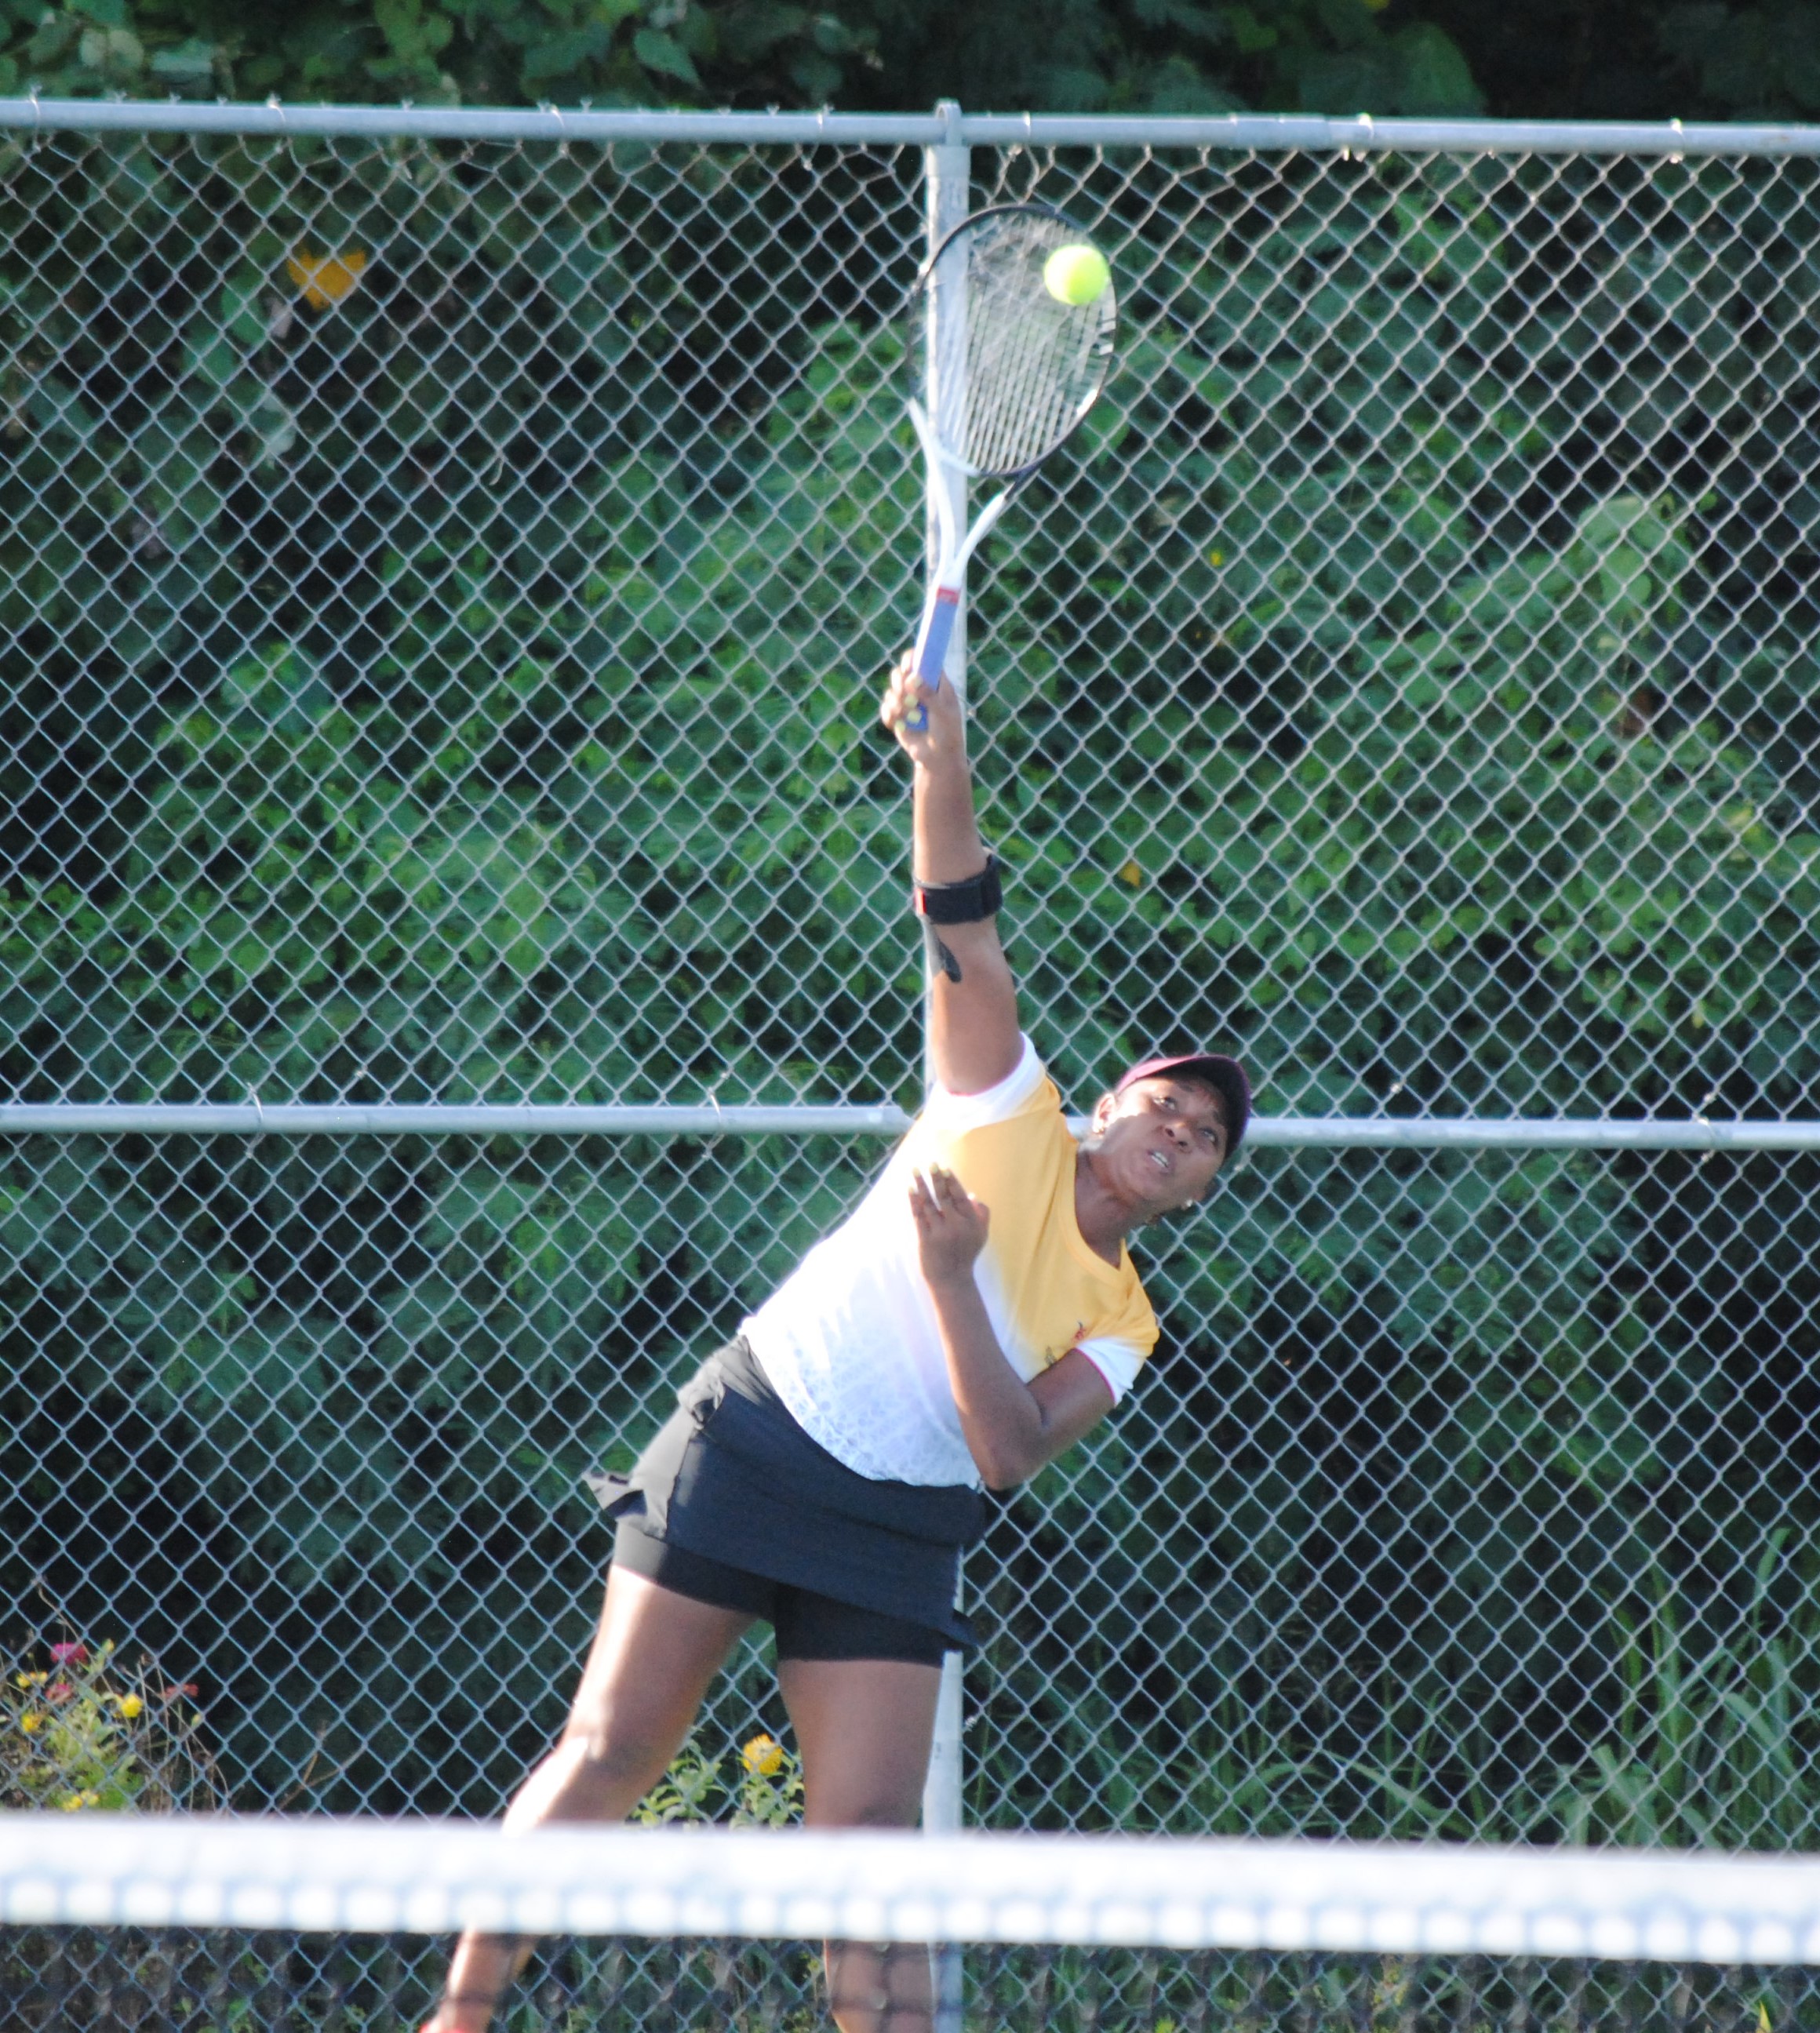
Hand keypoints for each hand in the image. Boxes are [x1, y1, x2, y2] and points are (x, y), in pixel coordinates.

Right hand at [879, 648, 965, 767]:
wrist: (938, 758)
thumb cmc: (947, 733)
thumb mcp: (943, 713)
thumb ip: (929, 695)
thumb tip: (913, 678)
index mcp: (935, 682)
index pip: (922, 660)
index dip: (912, 659)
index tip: (907, 668)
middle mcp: (920, 688)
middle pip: (900, 673)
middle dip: (900, 684)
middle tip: (905, 695)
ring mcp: (907, 702)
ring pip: (891, 692)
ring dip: (898, 705)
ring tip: (911, 718)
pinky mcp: (897, 716)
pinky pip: (885, 709)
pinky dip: (890, 716)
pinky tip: (900, 725)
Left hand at [909, 1165, 989, 1287]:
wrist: (952, 1279)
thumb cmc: (966, 1254)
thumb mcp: (981, 1235)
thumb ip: (982, 1214)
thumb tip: (971, 1194)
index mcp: (971, 1222)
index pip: (961, 1197)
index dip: (952, 1182)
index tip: (944, 1169)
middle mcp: (956, 1226)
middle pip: (944, 1197)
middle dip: (936, 1179)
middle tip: (930, 1164)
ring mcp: (940, 1232)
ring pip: (929, 1203)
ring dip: (921, 1185)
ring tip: (916, 1170)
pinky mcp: (926, 1239)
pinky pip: (918, 1215)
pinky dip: (914, 1201)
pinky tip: (910, 1189)